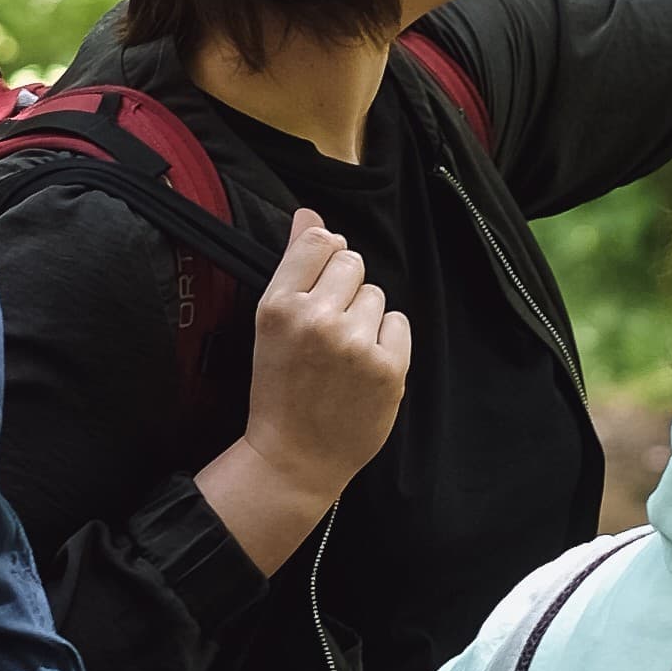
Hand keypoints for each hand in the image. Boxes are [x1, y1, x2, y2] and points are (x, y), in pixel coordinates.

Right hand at [199, 209, 414, 571]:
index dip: (324, 256)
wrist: (295, 457)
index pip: (318, 240)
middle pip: (352, 262)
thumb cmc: (280, 387)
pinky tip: (365, 366)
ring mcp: (354, 343)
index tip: (320, 285)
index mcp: (278, 306)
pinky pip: (399, 323)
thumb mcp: (272, 323)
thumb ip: (294, 264)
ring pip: (377, 294)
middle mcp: (316, 319)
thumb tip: (310, 213)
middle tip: (328, 330)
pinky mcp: (388, 367)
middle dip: (344, 289)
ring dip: (366, 317)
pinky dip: (387, 341)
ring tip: (343, 353)